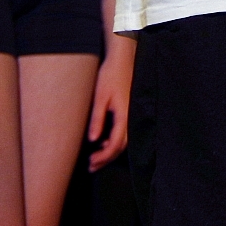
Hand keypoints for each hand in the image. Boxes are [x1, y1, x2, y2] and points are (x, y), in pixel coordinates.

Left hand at [88, 34, 134, 170]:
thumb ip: (97, 119)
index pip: (116, 143)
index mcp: (124, 114)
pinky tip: (104, 141)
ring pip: (125, 140)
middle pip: (123, 146)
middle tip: (92, 166)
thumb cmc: (110, 75)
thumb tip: (93, 140)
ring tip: (96, 158)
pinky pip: (126, 131)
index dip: (104, 156)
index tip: (91, 163)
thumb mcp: (100, 97)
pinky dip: (116, 141)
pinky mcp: (131, 110)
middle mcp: (132, 116)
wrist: (123, 58)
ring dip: (112, 151)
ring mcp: (133, 113)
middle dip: (107, 158)